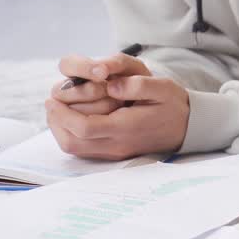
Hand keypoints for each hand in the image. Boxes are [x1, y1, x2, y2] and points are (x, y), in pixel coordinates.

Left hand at [45, 54, 188, 159]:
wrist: (188, 127)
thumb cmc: (174, 104)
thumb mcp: (164, 87)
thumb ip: (139, 85)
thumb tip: (112, 84)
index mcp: (127, 127)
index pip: (84, 127)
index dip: (63, 114)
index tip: (52, 98)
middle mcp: (118, 144)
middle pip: (73, 142)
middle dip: (55, 122)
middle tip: (50, 103)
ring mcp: (115, 152)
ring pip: (74, 148)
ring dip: (59, 130)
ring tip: (56, 111)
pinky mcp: (113, 154)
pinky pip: (82, 150)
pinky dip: (69, 136)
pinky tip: (69, 120)